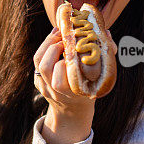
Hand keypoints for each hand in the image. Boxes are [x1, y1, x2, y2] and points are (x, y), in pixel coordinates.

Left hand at [33, 27, 96, 143]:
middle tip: (65, 36)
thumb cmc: (89, 89)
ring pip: (39, 62)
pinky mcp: (38, 81)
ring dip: (47, 45)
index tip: (73, 47)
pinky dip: (44, 47)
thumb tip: (106, 34)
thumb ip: (105, 58)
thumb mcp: (100, 79)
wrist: (71, 109)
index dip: (64, 62)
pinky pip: (37, 61)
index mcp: (72, 94)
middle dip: (54, 48)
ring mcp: (44, 87)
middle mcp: (56, 92)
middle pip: (46, 68)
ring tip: (59, 34)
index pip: (60, 81)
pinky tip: (54, 38)